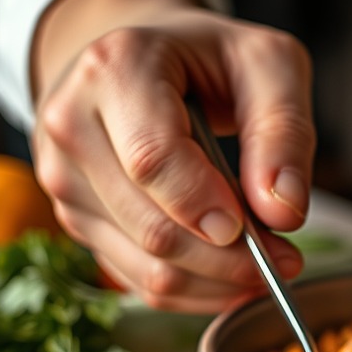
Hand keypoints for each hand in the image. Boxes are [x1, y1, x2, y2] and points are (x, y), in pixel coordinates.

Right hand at [30, 0, 315, 312]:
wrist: (145, 60)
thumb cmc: (210, 60)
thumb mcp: (269, 66)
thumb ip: (284, 133)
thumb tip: (283, 213)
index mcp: (113, 68)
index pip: (152, 161)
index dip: (207, 206)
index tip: (261, 230)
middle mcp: (72, 124)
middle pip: (152, 227)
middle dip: (230, 258)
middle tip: (287, 259)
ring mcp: (65, 179)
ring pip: (147, 266)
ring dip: (218, 282)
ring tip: (267, 266)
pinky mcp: (77, 220)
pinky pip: (141, 282)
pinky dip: (197, 291)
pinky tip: (233, 277)